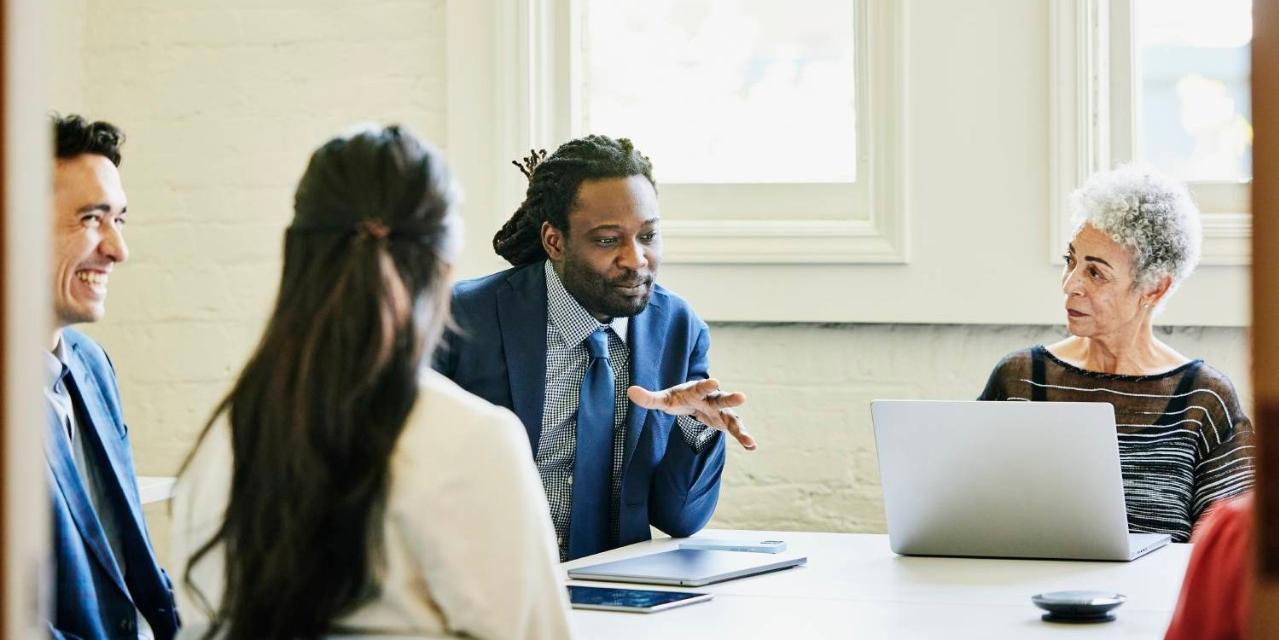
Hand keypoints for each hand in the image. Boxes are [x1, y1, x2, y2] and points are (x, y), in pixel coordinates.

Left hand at [627, 378, 755, 450]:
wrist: (694, 401)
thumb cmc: (678, 398)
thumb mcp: (664, 400)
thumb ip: (649, 398)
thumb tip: (630, 391)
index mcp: (696, 391)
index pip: (700, 387)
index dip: (706, 385)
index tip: (714, 381)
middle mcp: (711, 399)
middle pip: (721, 398)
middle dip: (730, 398)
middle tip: (742, 396)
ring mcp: (721, 411)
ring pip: (732, 417)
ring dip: (740, 428)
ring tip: (749, 440)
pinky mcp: (726, 422)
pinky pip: (736, 429)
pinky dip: (743, 437)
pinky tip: (752, 446)